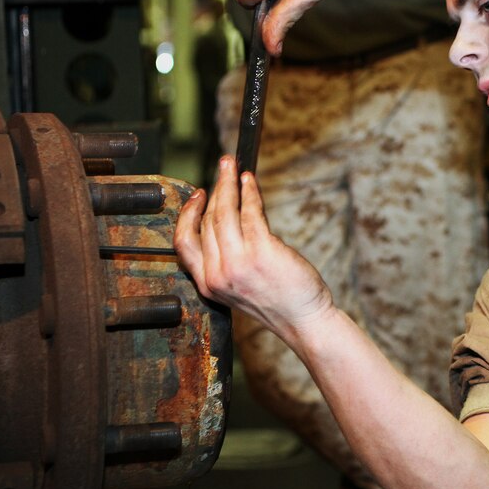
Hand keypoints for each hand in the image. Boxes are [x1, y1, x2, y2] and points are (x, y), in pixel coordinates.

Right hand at [174, 156, 334, 341]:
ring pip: (224, 212)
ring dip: (228, 184)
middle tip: (222, 168)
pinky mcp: (262, 251)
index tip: (196, 197)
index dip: (187, 214)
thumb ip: (225, 262)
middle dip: (215, 189)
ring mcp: (238, 263)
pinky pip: (250, 212)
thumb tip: (226, 218)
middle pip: (207, 221)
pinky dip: (249, 193)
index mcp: (208, 285)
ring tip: (232, 168)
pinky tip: (250, 183)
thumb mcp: (238, 288)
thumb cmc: (278, 301)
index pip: (184, 243)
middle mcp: (218, 274)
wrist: (303, 320)